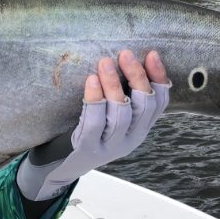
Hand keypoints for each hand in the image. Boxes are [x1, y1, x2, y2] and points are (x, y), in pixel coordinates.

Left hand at [17, 50, 169, 200]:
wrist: (60, 165)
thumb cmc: (86, 131)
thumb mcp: (110, 116)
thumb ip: (121, 95)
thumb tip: (124, 58)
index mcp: (140, 128)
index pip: (159, 102)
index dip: (158, 77)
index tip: (151, 54)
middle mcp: (131, 138)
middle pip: (143, 105)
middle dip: (136, 77)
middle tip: (125, 54)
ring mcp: (111, 146)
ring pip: (121, 113)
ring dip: (114, 85)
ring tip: (105, 63)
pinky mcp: (89, 148)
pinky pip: (96, 122)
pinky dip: (96, 100)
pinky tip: (91, 81)